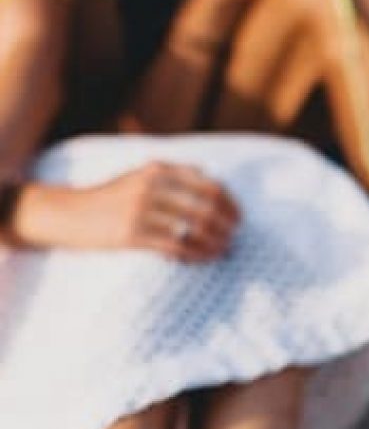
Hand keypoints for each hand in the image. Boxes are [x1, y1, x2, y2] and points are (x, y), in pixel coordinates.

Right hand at [68, 162, 239, 261]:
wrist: (69, 213)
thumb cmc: (112, 198)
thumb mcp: (140, 177)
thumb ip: (174, 174)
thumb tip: (211, 177)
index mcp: (158, 170)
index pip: (209, 185)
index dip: (230, 204)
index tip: (239, 219)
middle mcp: (152, 186)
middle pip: (207, 208)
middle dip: (227, 226)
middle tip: (234, 238)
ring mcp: (141, 210)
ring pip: (194, 229)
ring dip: (216, 242)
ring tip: (224, 250)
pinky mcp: (133, 235)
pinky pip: (176, 247)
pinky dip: (197, 254)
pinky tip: (204, 258)